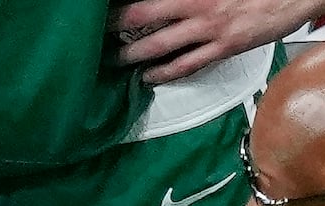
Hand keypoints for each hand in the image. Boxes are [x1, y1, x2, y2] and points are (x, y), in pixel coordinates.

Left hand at [110, 0, 324, 82]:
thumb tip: (167, 3)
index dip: (124, 8)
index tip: (107, 13)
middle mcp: (197, 6)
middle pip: (143, 17)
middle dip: (118, 30)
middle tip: (100, 38)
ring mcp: (210, 29)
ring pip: (160, 46)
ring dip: (135, 56)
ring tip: (117, 62)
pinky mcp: (224, 48)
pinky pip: (188, 65)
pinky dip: (165, 73)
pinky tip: (150, 78)